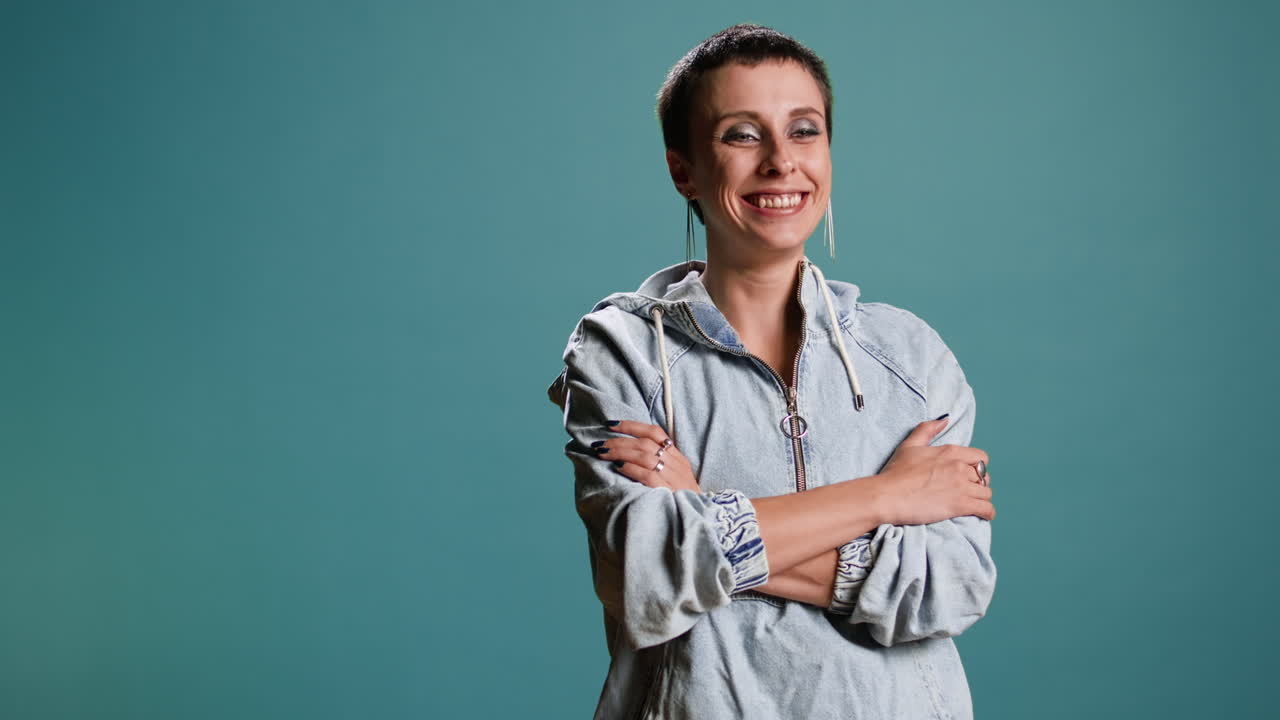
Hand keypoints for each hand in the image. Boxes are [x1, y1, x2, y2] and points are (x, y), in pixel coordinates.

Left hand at [594, 420, 700, 491]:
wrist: (698, 521)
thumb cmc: (682, 501)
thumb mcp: (676, 478)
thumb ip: (659, 464)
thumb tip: (630, 452)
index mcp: (678, 458)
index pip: (655, 432)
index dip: (631, 426)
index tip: (611, 424)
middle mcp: (677, 465)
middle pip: (645, 444)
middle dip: (619, 441)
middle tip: (600, 443)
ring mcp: (674, 479)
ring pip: (645, 456)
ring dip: (620, 452)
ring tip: (602, 453)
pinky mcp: (669, 493)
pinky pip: (648, 476)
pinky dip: (631, 469)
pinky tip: (617, 467)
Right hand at [871, 416, 994, 524]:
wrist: (887, 495)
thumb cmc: (895, 472)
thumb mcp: (909, 445)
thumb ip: (928, 429)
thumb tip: (944, 419)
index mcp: (950, 452)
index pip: (980, 457)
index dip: (976, 466)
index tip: (968, 474)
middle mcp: (959, 467)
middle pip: (984, 476)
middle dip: (978, 484)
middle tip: (967, 491)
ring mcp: (961, 486)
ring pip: (986, 493)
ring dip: (981, 499)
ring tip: (973, 504)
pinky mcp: (960, 505)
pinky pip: (986, 509)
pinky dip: (987, 513)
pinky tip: (983, 515)